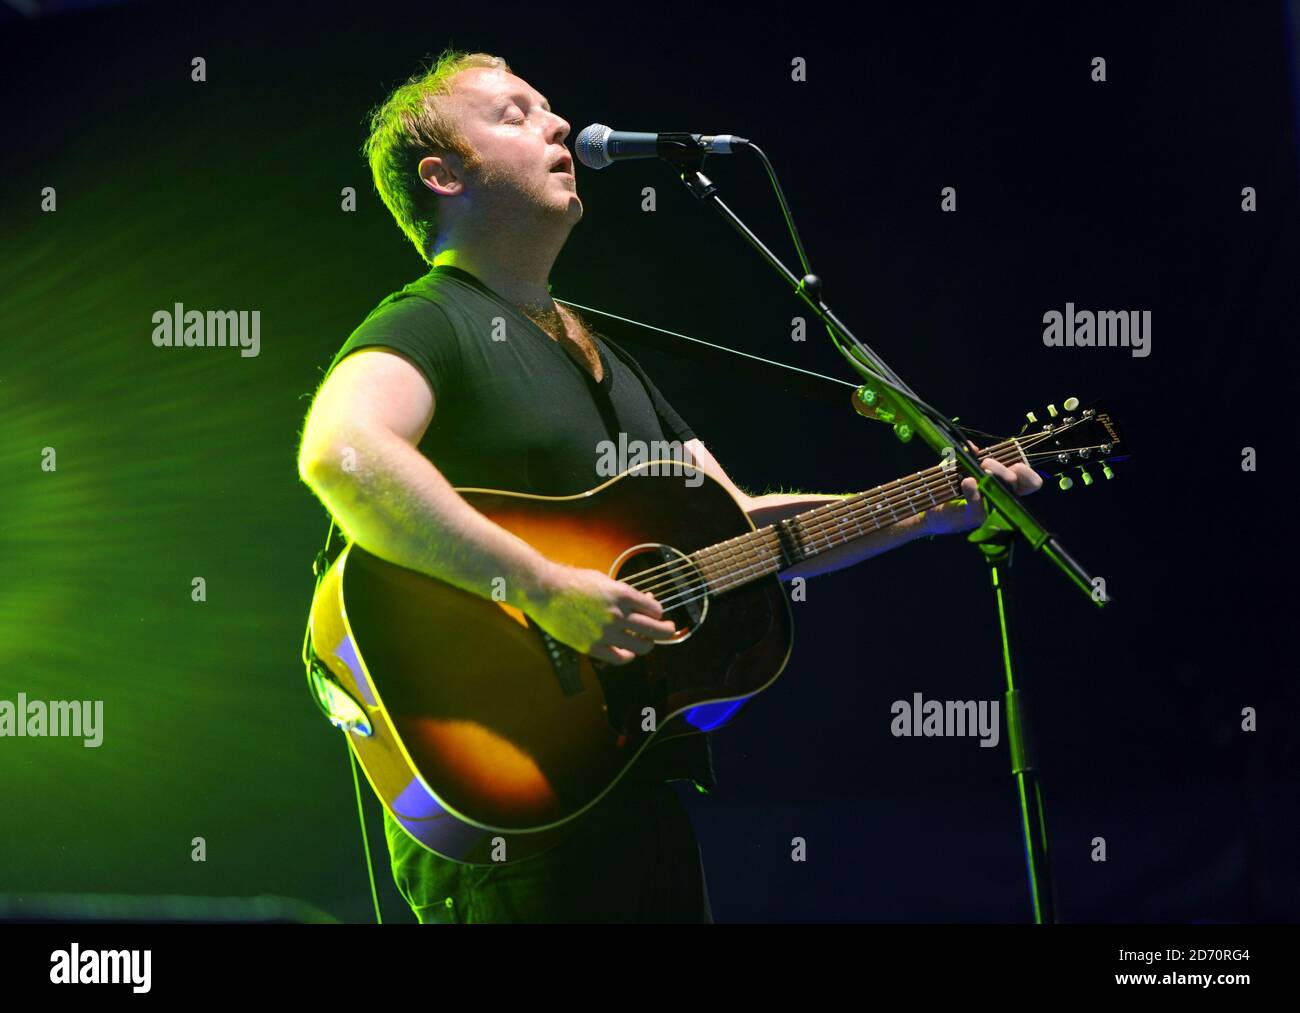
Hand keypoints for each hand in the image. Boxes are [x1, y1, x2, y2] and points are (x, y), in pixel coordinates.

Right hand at [528, 562, 675, 664]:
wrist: (545, 591)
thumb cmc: (574, 582)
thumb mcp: (604, 580)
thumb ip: (626, 593)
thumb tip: (646, 601)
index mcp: (622, 595)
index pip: (655, 610)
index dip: (659, 612)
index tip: (657, 613)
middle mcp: (617, 615)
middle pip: (655, 630)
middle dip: (667, 631)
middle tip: (669, 630)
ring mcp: (605, 633)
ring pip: (641, 647)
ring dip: (648, 644)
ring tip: (646, 641)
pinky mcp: (591, 646)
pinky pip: (619, 658)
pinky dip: (628, 656)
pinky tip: (627, 652)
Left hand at [922, 443, 1042, 536]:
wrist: (933, 513)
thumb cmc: (953, 491)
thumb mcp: (962, 470)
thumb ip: (969, 457)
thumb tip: (971, 446)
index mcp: (1005, 488)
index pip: (1031, 483)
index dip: (1028, 472)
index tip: (1014, 463)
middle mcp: (1002, 500)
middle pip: (1017, 483)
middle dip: (1003, 469)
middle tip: (986, 463)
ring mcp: (989, 510)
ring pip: (1002, 493)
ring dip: (994, 476)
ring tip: (981, 467)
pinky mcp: (973, 517)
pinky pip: (978, 504)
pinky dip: (973, 490)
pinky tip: (967, 481)